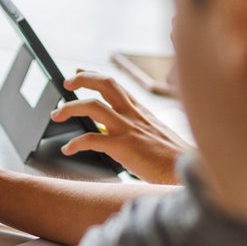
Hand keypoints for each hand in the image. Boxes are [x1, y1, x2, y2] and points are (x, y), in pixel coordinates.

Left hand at [54, 71, 192, 184]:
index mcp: (142, 112)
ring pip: (92, 107)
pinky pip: (92, 140)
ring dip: (70, 108)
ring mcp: (128, 130)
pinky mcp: (124, 148)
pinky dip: (75, 143)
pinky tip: (68, 149)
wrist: (189, 173)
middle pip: (105, 84)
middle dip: (82, 79)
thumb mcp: (159, 137)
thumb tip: (126, 136)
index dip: (94, 77)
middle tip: (66, 83)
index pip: (116, 86)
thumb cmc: (176, 161)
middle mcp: (134, 116)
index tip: (78, 72)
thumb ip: (142, 132)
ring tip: (57, 114)